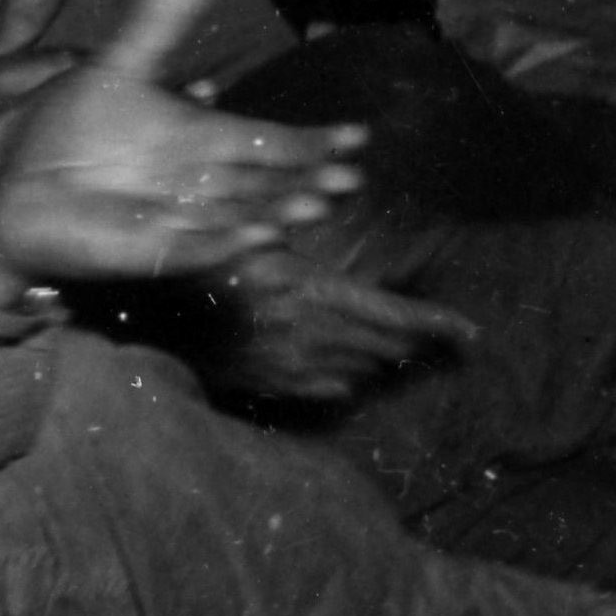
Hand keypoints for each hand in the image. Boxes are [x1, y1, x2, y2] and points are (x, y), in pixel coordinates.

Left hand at [0, 0, 357, 289]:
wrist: (21, 186)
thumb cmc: (78, 130)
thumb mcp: (120, 66)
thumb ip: (162, 15)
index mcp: (202, 138)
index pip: (268, 140)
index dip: (310, 140)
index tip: (356, 136)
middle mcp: (198, 181)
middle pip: (263, 182)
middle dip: (304, 180)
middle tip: (348, 178)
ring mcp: (176, 218)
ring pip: (236, 216)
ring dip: (274, 212)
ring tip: (312, 206)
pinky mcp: (143, 249)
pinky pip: (190, 249)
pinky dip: (220, 244)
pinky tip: (253, 239)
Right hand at [209, 250, 473, 408]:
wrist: (145, 314)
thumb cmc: (201, 260)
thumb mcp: (256, 234)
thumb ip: (307, 235)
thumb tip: (354, 225)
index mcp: (313, 292)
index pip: (395, 315)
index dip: (438, 324)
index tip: (471, 332)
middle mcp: (311, 336)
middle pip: (387, 345)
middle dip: (420, 341)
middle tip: (446, 338)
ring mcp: (292, 367)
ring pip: (363, 369)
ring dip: (384, 357)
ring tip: (397, 346)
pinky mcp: (272, 386)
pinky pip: (329, 390)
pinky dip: (347, 378)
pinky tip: (345, 368)